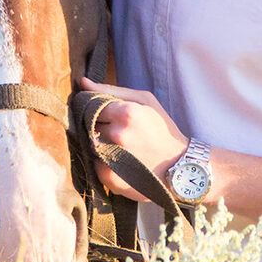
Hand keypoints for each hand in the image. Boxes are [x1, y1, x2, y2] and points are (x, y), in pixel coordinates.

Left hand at [79, 77, 188, 203]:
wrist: (179, 164)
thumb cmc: (161, 128)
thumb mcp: (144, 100)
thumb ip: (111, 90)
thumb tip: (82, 82)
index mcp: (126, 113)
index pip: (91, 106)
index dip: (96, 109)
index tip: (106, 114)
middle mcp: (118, 136)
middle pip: (89, 126)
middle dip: (97, 126)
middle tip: (114, 131)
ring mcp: (114, 158)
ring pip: (90, 145)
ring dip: (98, 143)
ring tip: (118, 146)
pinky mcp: (111, 178)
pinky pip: (94, 165)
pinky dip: (101, 162)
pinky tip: (117, 160)